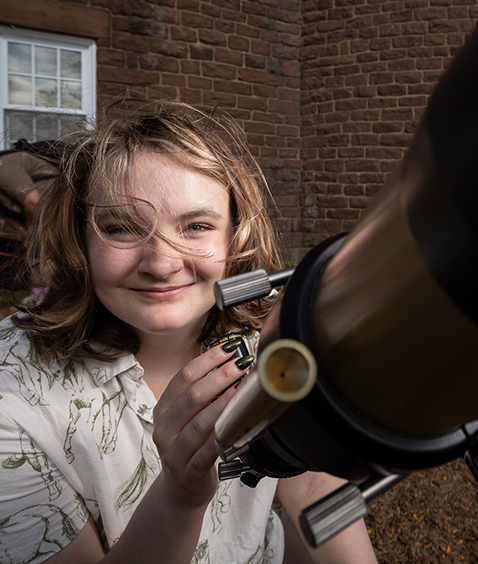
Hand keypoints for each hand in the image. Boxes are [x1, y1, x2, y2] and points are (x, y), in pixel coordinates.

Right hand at [152, 345, 251, 510]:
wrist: (180, 490)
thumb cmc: (189, 446)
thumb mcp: (186, 418)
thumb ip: (201, 394)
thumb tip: (229, 362)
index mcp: (163, 409)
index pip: (183, 377)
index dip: (207, 360)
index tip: (229, 347)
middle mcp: (164, 428)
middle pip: (193, 397)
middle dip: (220, 377)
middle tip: (242, 364)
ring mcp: (174, 452)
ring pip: (200, 423)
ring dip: (225, 403)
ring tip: (243, 389)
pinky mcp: (188, 473)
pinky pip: (207, 452)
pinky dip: (223, 436)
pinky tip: (237, 424)